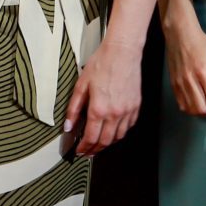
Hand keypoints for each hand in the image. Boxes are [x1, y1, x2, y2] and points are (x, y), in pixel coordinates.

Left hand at [62, 40, 140, 155]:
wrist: (122, 53)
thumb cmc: (101, 64)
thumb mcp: (81, 85)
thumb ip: (74, 109)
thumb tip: (68, 126)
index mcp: (99, 109)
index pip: (91, 137)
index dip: (84, 147)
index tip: (79, 151)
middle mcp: (115, 113)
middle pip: (105, 141)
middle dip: (95, 150)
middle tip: (88, 152)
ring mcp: (128, 111)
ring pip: (118, 136)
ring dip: (108, 143)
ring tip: (99, 144)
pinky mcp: (136, 107)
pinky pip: (128, 126)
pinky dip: (120, 133)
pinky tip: (113, 131)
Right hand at [164, 16, 205, 116]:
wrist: (180, 34)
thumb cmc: (201, 44)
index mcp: (203, 73)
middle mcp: (189, 80)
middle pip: (201, 108)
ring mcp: (179, 83)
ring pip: (190, 109)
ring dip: (201, 110)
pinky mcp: (173, 84)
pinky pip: (181, 104)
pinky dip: (190, 107)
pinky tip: (197, 101)